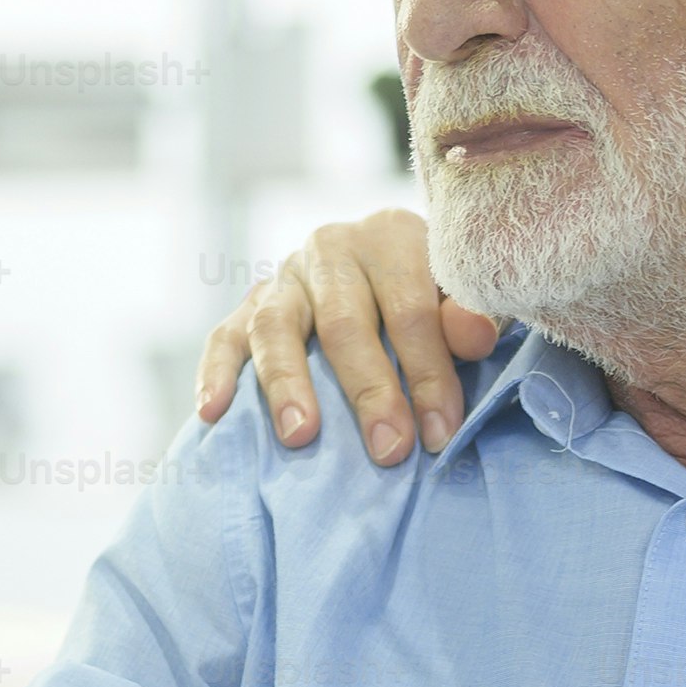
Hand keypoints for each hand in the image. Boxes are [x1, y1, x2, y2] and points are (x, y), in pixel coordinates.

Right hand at [193, 209, 499, 464]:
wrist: (389, 270)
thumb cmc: (438, 300)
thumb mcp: (466, 301)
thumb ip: (472, 316)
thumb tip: (473, 336)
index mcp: (392, 236)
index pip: (410, 308)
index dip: (428, 373)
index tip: (440, 433)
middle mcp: (333, 246)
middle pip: (345, 322)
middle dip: (369, 391)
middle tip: (389, 450)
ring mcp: (284, 275)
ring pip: (276, 327)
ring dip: (288, 385)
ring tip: (301, 437)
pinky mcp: (248, 304)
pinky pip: (224, 337)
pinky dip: (215, 373)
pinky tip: (212, 412)